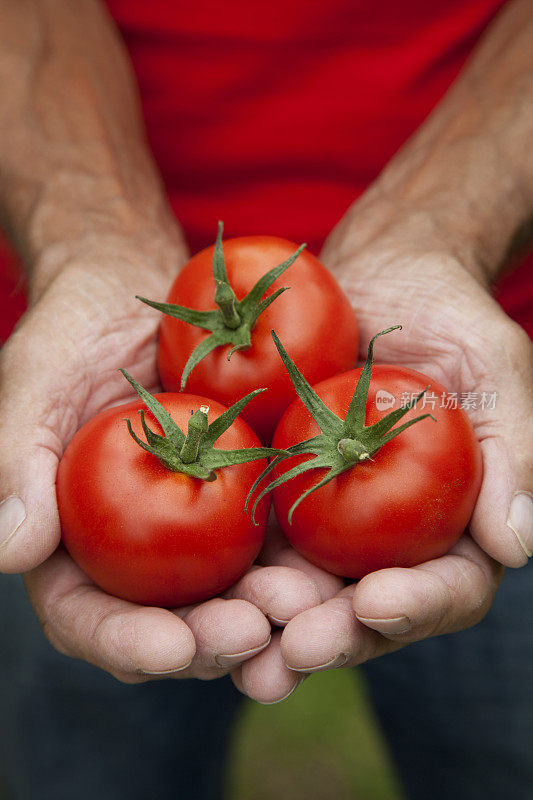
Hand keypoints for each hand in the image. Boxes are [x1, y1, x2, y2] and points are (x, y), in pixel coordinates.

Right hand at [0, 242, 321, 682]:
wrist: (146, 280)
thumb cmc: (78, 322)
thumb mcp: (40, 375)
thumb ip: (16, 458)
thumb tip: (10, 553)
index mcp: (71, 538)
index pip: (86, 615)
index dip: (124, 642)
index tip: (172, 648)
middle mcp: (135, 547)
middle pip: (168, 622)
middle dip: (209, 642)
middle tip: (254, 633)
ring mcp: (196, 524)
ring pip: (230, 595)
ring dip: (267, 616)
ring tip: (302, 608)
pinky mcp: (248, 494)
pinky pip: (277, 539)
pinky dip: (301, 561)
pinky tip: (330, 564)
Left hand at [237, 199, 531, 692]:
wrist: (379, 275)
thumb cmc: (450, 316)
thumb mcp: (495, 369)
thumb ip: (512, 453)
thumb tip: (514, 547)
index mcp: (453, 526)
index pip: (448, 588)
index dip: (419, 607)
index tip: (378, 603)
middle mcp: (389, 541)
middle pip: (365, 611)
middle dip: (331, 636)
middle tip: (291, 649)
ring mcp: (328, 522)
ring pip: (301, 592)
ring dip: (267, 624)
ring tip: (231, 640)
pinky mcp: (275, 493)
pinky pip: (250, 538)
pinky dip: (225, 567)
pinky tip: (192, 588)